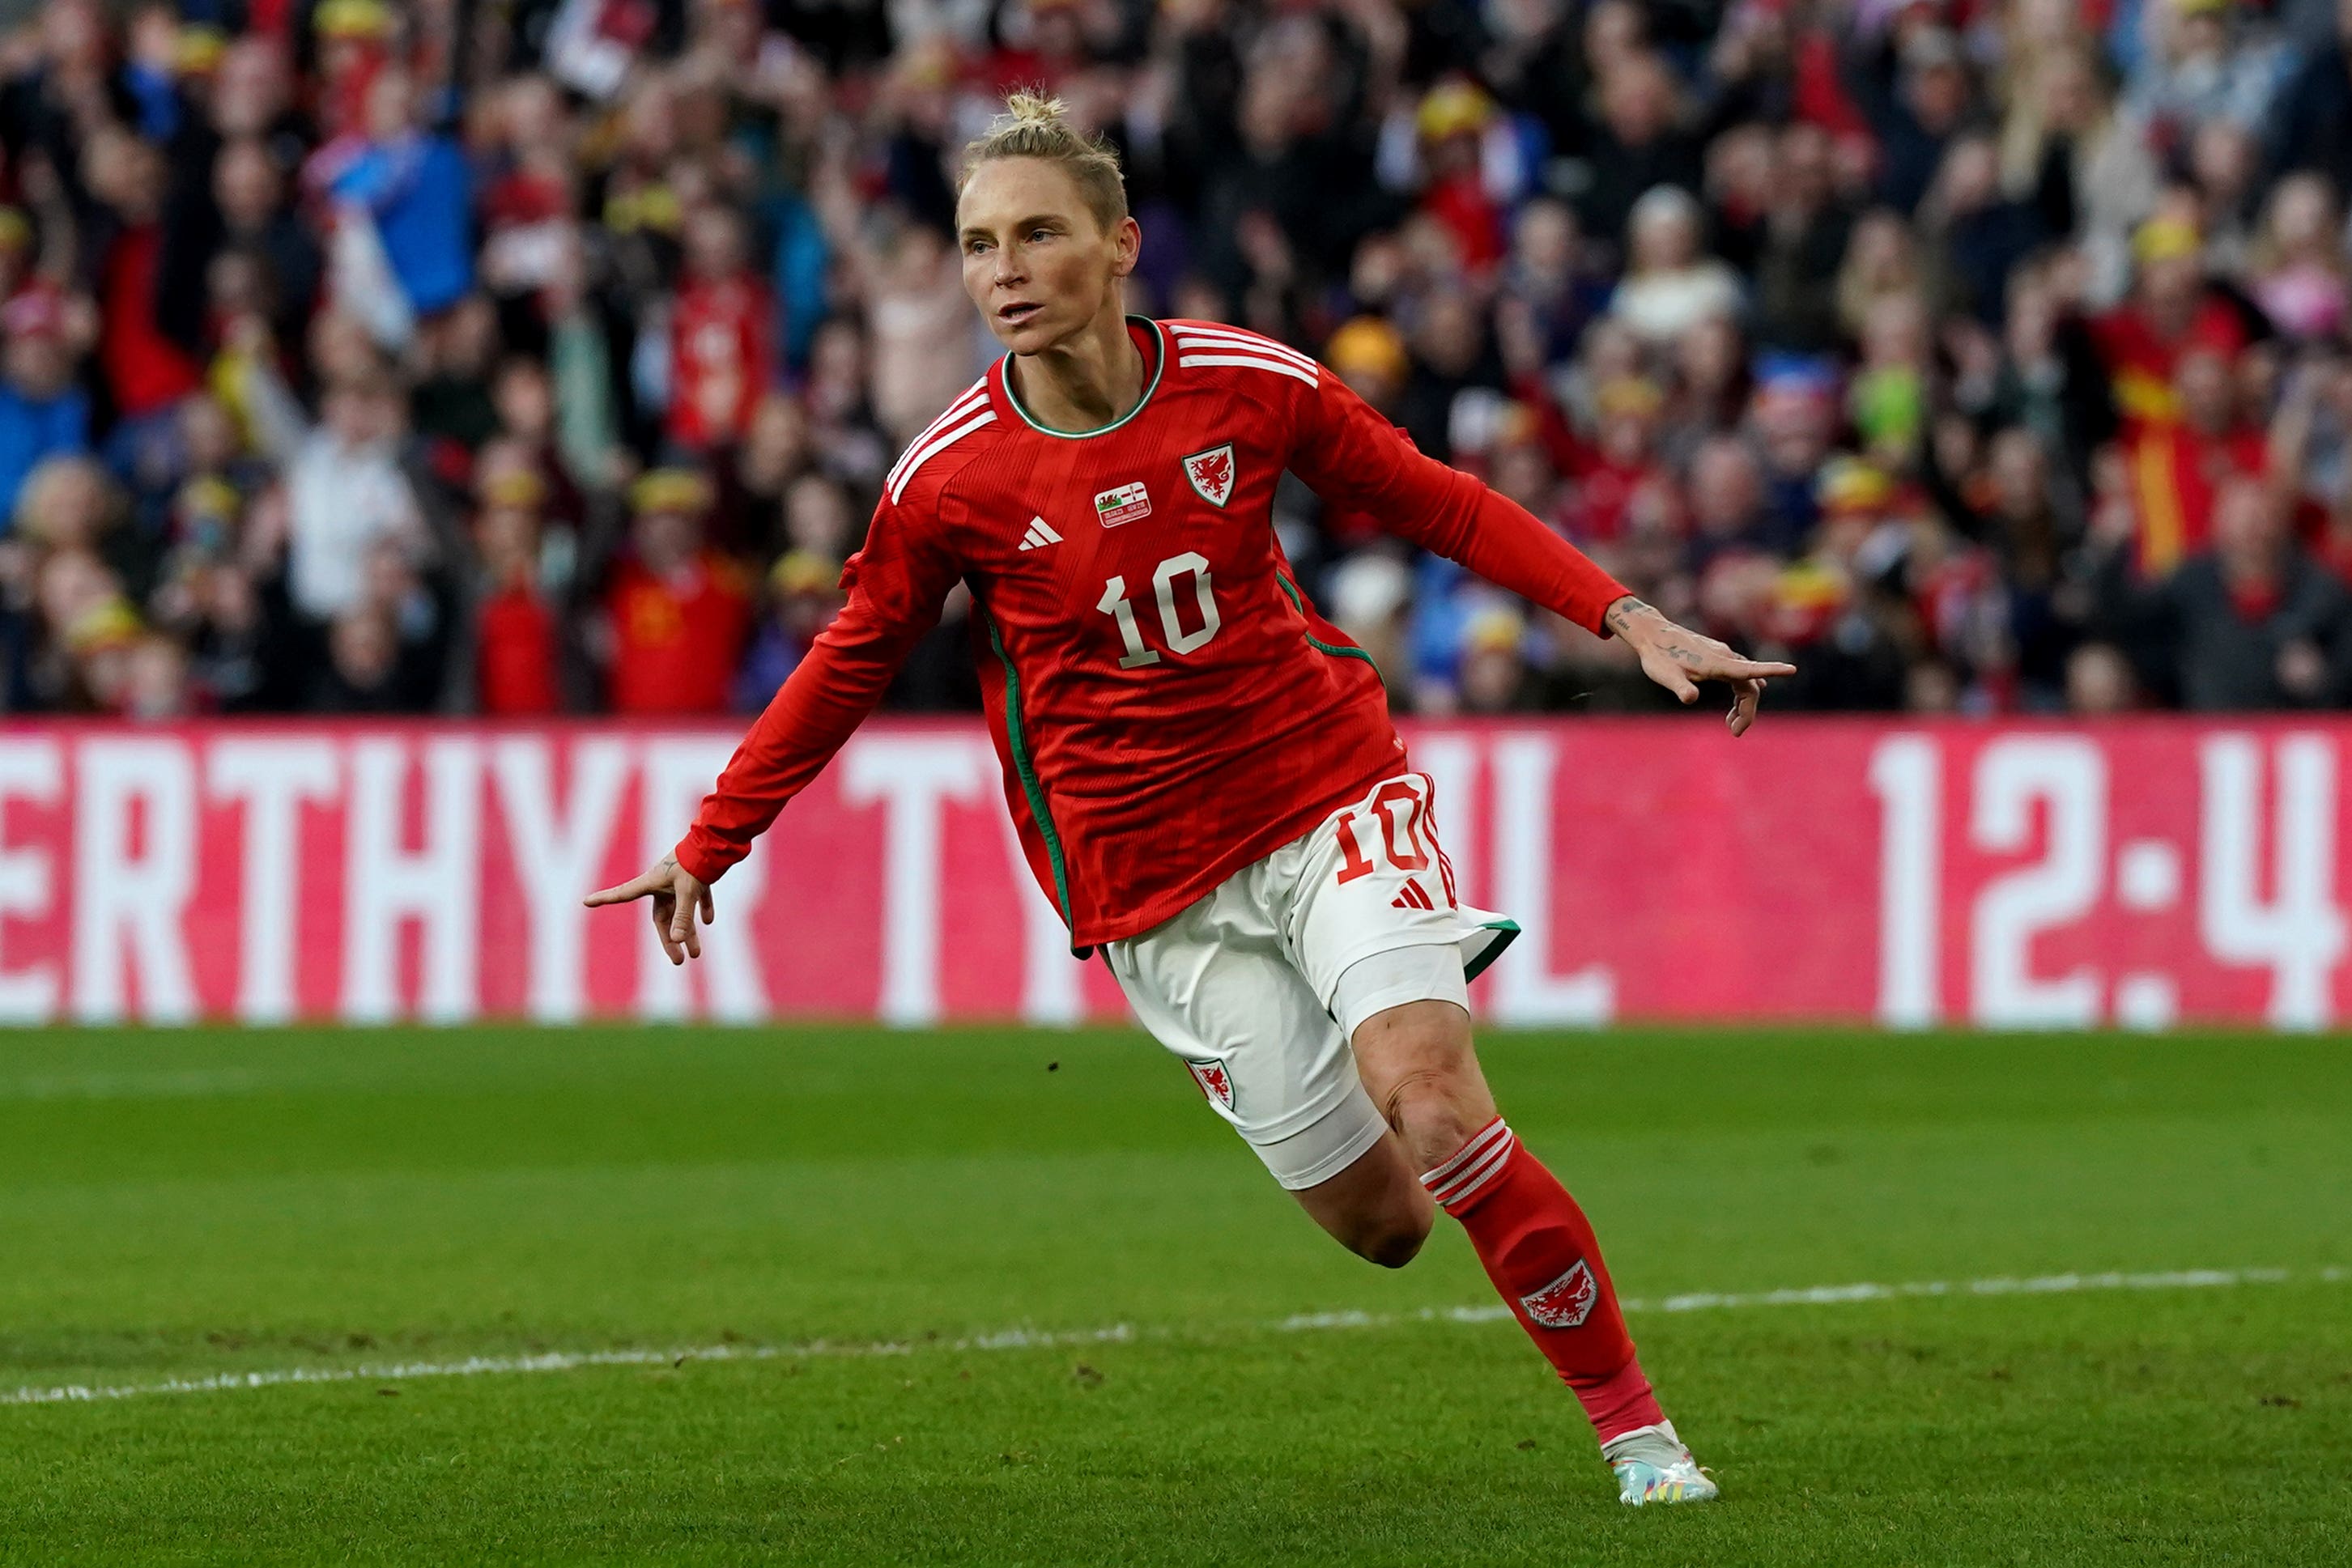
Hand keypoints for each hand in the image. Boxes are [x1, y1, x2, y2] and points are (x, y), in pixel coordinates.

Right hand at [584, 853, 714, 964]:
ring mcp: (680, 881)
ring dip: (689, 932)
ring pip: (681, 912)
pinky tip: (709, 920)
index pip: (623, 894)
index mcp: (651, 882)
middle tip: (678, 960)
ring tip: (696, 954)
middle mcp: (662, 884)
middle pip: (662, 918)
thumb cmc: (695, 864)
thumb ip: (683, 916)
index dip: (604, 898)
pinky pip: (698, 897)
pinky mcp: (696, 877)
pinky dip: (703, 908)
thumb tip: (676, 941)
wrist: (714, 841)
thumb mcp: (687, 891)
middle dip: (669, 939)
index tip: (585, 901)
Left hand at [1605, 595, 1796, 736]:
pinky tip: (1737, 704)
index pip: (1749, 669)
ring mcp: (1723, 656)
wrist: (1652, 634)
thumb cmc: (1658, 656)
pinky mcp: (1717, 657)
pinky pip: (1738, 676)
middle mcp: (1725, 657)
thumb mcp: (1666, 675)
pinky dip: (1740, 693)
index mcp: (1717, 663)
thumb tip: (1690, 698)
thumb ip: (1680, 687)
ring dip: (1743, 704)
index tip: (1792, 669)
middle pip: (1749, 686)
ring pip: (1745, 681)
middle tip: (1736, 733)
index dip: (1771, 670)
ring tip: (1731, 725)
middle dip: (1748, 711)